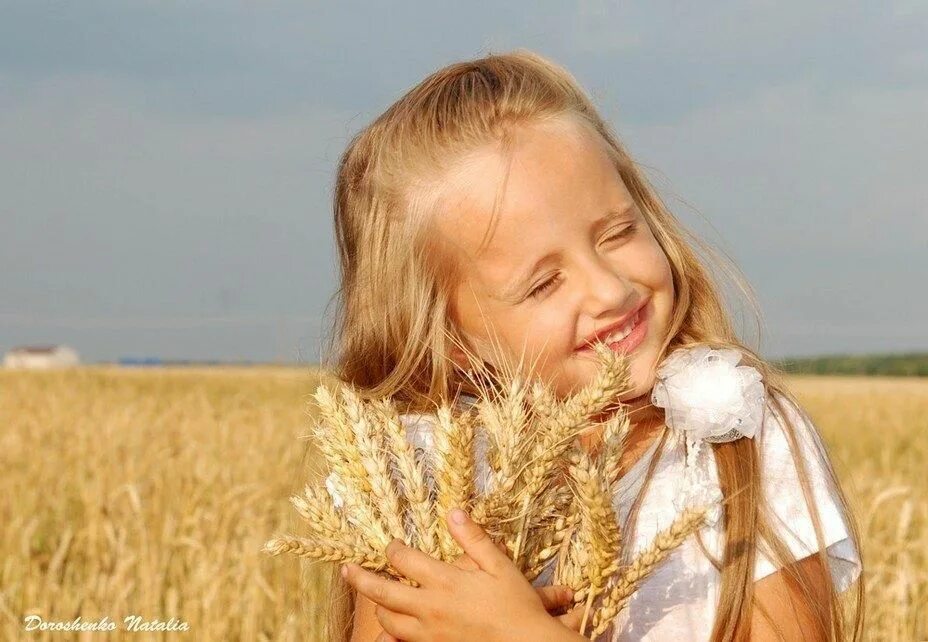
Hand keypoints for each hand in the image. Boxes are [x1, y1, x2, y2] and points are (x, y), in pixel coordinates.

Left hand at [341, 508, 577, 641]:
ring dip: (378, 606)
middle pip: (382, 591)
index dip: (392, 549)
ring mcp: (429, 632)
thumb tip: (453, 512)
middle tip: (346, 569)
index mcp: (445, 581)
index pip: (404, 559)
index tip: (391, 545)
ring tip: (374, 597)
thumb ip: (473, 539)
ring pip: (388, 620)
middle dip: (359, 578)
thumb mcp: (500, 565)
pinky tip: (386, 631)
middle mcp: (431, 607)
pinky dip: (391, 635)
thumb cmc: (516, 605)